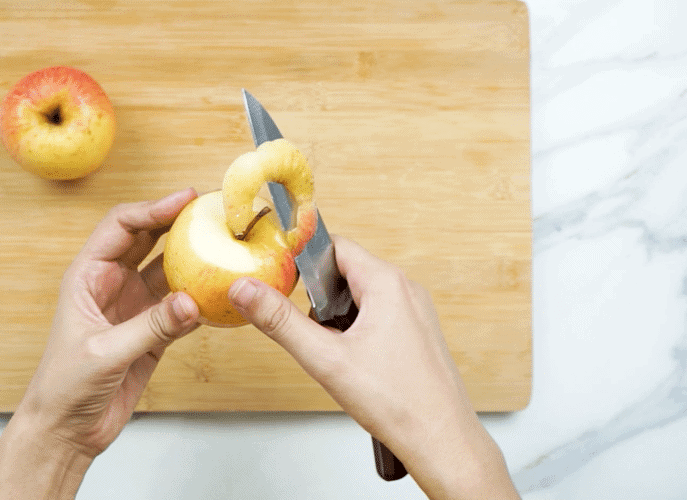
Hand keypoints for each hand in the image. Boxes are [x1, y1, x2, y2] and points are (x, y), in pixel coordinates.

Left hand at [0, 188, 200, 498]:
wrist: (66, 430)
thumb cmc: (63, 387)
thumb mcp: (104, 353)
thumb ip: (150, 327)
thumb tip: (191, 301)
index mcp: (87, 276)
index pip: (122, 226)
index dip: (153, 209)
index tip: (184, 200)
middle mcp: (111, 284)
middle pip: (148, 239)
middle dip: (178, 222)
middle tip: (212, 210)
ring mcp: (133, 307)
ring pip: (168, 270)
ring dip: (193, 259)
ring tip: (224, 244)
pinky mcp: (151, 333)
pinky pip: (181, 306)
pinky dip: (201, 299)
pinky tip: (221, 293)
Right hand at [228, 235, 518, 499]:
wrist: (441, 440)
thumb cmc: (398, 402)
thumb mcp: (325, 358)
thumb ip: (280, 321)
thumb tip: (245, 290)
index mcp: (386, 283)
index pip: (334, 246)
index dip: (303, 262)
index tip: (281, 279)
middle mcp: (405, 290)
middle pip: (345, 273)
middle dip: (319, 299)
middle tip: (311, 332)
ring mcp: (414, 312)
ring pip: (360, 297)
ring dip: (337, 319)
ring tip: (334, 354)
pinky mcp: (416, 333)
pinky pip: (377, 316)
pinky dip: (356, 332)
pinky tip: (353, 363)